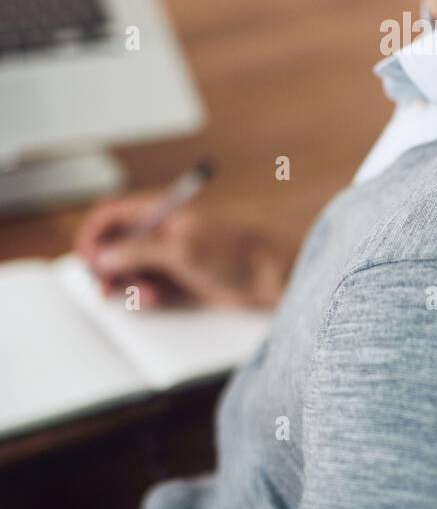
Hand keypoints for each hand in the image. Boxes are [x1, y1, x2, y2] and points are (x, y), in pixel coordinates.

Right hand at [74, 189, 291, 309]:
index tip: (88, 261)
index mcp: (163, 209)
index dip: (93, 235)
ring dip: (129, 284)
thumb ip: (138, 250)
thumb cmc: (238, 250)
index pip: (112, 213)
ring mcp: (173, 254)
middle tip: (107, 287)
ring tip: (145, 295)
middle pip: (117, 244)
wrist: (276, 275)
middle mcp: (164, 229)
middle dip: (108, 266)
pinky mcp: (183, 278)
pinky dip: (149, 295)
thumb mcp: (181, 248)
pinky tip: (159, 300)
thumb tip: (102, 255)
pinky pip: (152, 287)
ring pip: (132, 269)